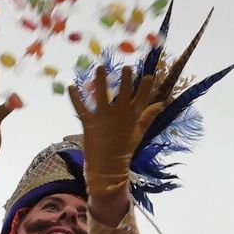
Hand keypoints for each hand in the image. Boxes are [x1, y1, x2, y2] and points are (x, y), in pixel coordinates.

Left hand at [69, 64, 165, 199]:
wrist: (108, 167)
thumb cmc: (124, 149)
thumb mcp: (139, 132)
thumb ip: (148, 116)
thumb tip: (162, 104)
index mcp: (131, 117)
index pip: (141, 98)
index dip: (145, 86)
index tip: (148, 75)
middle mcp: (118, 114)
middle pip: (123, 91)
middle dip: (126, 78)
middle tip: (126, 67)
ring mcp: (103, 117)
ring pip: (101, 93)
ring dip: (101, 79)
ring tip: (100, 68)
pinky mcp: (88, 122)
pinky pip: (81, 106)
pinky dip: (75, 96)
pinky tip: (71, 86)